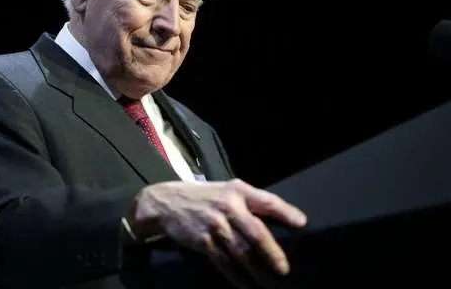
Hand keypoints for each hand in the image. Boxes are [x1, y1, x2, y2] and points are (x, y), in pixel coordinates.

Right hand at [127, 179, 306, 287]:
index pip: (266, 201)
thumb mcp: (228, 190)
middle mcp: (228, 207)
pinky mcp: (203, 241)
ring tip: (270, 282)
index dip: (285, 212)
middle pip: (256, 232)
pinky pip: (224, 262)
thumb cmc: (205, 197)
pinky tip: (245, 283)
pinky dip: (236, 275)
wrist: (167, 203)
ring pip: (241, 252)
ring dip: (257, 270)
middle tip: (284, 269)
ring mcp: (215, 225)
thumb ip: (251, 201)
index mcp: (238, 191)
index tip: (302, 224)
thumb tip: (283, 218)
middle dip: (272, 252)